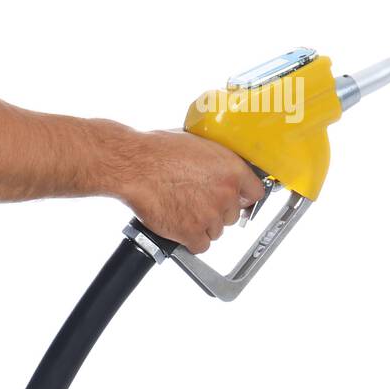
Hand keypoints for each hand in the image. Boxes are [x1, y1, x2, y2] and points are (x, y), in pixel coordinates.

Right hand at [120, 129, 266, 253]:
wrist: (134, 165)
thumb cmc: (157, 150)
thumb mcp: (196, 144)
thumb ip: (215, 161)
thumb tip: (220, 168)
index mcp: (231, 169)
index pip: (255, 193)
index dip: (243, 197)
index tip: (237, 199)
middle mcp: (226, 194)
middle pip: (232, 215)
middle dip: (216, 210)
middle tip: (195, 201)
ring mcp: (210, 215)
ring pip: (216, 231)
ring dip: (201, 225)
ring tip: (180, 209)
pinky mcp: (192, 233)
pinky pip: (200, 245)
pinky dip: (189, 239)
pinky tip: (177, 225)